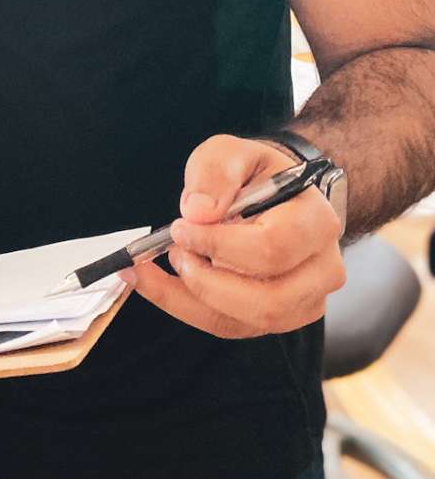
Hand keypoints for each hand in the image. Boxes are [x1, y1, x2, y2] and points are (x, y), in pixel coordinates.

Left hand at [129, 135, 344, 339]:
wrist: (276, 195)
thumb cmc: (256, 174)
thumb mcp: (231, 153)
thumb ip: (215, 173)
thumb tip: (198, 211)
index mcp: (317, 222)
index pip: (271, 248)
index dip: (218, 244)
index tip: (180, 228)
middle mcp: (322, 269)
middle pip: (268, 300)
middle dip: (207, 281)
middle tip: (175, 250)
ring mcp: (304, 300)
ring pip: (246, 321)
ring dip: (194, 296)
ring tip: (171, 260)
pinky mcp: (278, 317)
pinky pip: (229, 326)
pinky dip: (186, 307)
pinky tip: (157, 283)